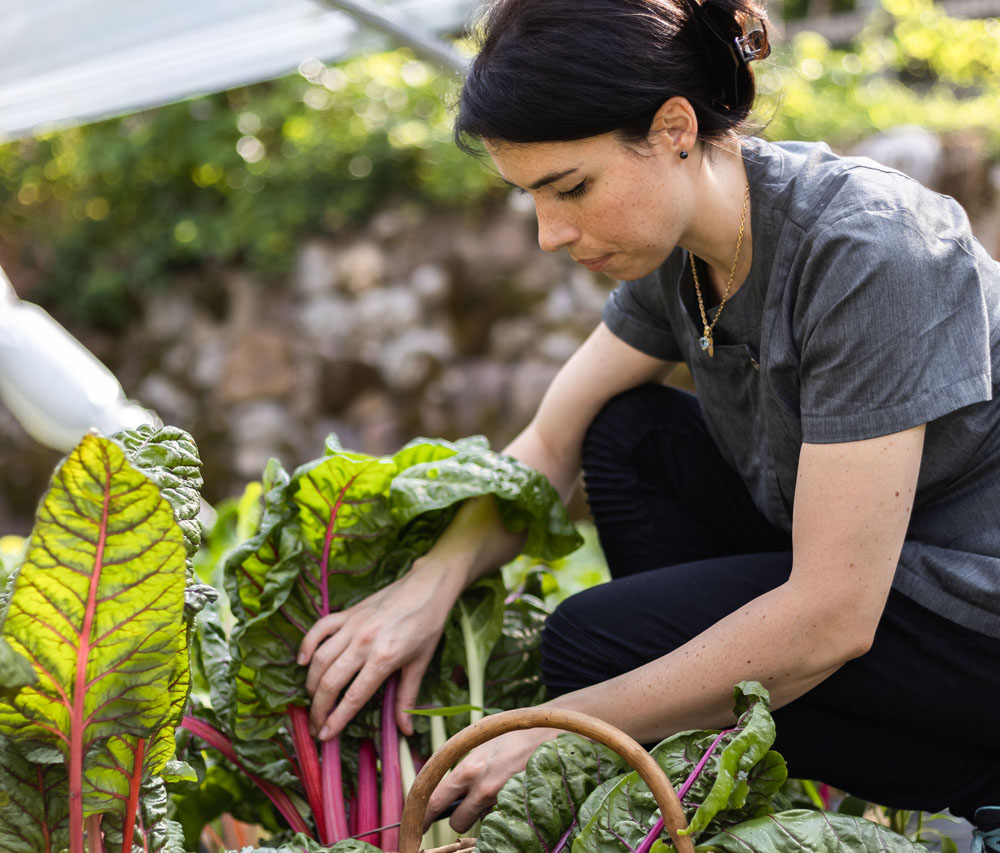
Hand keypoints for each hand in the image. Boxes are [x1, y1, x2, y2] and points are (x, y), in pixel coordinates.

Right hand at [299, 558, 462, 738]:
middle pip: (330, 681)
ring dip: (311, 683)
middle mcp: (363, 642)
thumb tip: (406, 731)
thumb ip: (407, 698)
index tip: (324, 736)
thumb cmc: (427, 625)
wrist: (428, 586)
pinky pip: (319, 629)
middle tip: (315, 724)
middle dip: (318, 708)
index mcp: (384, 658)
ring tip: (312, 700)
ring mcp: (352, 625)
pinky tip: (303, 662)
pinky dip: (307, 645)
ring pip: (320, 659)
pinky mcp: (347, 612)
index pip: (353, 697)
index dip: (336, 720)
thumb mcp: (420, 664)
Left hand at [424, 727, 560, 832]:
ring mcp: (503, 799)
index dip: (423, 816)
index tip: (417, 825)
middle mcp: (483, 788)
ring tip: (490, 790)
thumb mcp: (477, 737)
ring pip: (479, 821)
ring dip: (478, 813)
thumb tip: (438, 777)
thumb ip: (457, 759)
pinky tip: (505, 790)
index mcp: (468, 768)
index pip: (435, 801)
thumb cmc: (510, 730)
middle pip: (456, 822)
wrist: (548, 730)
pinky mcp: (519, 806)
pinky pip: (499, 816)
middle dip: (456, 818)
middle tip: (460, 807)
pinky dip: (498, 809)